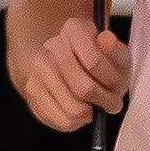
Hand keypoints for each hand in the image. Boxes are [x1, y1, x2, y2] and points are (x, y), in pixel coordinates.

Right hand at [18, 16, 129, 132]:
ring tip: (95, 105)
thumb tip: (106, 39)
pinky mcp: (32, 92)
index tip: (117, 87)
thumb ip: (116, 50)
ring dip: (91, 113)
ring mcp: (37, 70)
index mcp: (74, 29)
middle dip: (105, 100)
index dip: (113, 81)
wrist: (67, 62)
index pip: (95, 62)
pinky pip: (61, 120)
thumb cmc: (98, 61)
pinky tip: (80, 108)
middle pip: (84, 89)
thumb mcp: (116, 54)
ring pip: (73, 109)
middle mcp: (50, 47)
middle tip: (111, 102)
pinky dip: (77, 121)